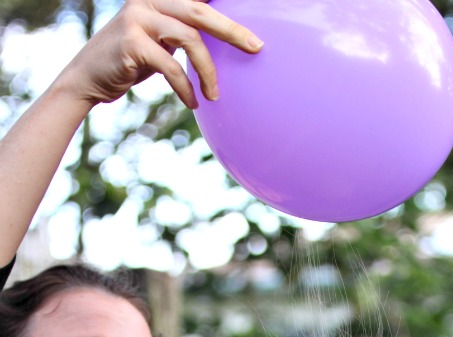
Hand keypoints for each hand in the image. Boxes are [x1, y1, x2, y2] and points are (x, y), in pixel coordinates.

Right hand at [63, 0, 262, 106]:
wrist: (87, 78)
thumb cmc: (130, 62)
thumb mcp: (159, 42)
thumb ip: (183, 33)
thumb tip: (224, 39)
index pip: (199, 1)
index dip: (224, 11)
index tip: (251, 30)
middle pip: (201, 12)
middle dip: (232, 31)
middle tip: (256, 47)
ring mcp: (138, 17)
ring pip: (190, 39)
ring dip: (208, 71)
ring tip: (215, 95)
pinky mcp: (132, 42)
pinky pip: (171, 66)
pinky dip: (186, 88)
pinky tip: (194, 102)